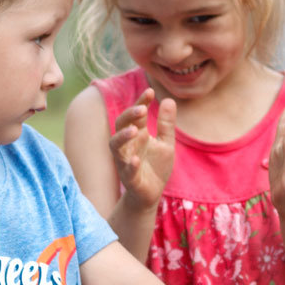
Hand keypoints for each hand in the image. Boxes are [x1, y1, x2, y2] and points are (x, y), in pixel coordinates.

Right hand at [110, 88, 175, 210]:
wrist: (151, 193)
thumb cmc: (156, 166)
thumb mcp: (166, 143)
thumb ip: (166, 124)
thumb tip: (169, 99)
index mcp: (138, 134)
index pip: (135, 114)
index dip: (141, 101)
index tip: (150, 91)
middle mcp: (128, 144)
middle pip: (121, 124)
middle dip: (129, 115)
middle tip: (143, 109)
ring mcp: (126, 160)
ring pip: (115, 146)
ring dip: (122, 137)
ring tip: (134, 130)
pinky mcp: (129, 178)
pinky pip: (126, 170)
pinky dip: (130, 164)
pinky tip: (136, 159)